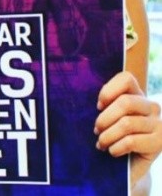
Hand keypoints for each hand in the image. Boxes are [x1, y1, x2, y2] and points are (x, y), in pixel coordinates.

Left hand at [94, 71, 161, 191]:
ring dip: (107, 136)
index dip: (109, 90)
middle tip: (96, 130)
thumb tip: (89, 100)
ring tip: (101, 144)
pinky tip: (112, 151)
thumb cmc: (112, 137)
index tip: (98, 106)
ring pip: (127, 124)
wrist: (127, 166)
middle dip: (104, 118)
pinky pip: (132, 141)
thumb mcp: (107, 118)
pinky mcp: (159, 142)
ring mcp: (158, 124)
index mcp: (137, 95)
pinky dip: (116, 147)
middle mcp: (151, 106)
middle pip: (125, 102)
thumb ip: (103, 105)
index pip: (126, 78)